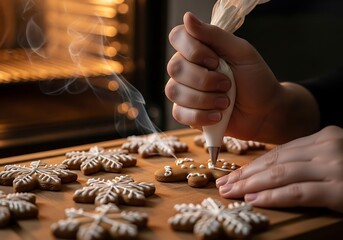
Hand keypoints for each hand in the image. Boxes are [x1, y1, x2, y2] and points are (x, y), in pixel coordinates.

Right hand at [165, 12, 318, 142]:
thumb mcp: (241, 52)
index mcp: (199, 49)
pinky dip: (201, 116)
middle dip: (204, 79)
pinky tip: (218, 116)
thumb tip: (187, 17)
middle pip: (175, 67)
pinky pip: (179, 113)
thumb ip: (214, 35)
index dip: (193, 50)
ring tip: (226, 102)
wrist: (264, 112)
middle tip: (227, 84)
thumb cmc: (255, 79)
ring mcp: (185, 92)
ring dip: (204, 99)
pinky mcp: (187, 113)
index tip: (216, 60)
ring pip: (174, 91)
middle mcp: (188, 69)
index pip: (177, 37)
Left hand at [216, 126, 342, 212]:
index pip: (279, 152)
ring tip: (231, 193)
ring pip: (282, 174)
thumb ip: (307, 159)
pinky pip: (299, 192)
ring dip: (252, 184)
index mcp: (324, 136)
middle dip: (246, 174)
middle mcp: (328, 146)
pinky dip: (274, 196)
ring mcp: (335, 166)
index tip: (232, 174)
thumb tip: (271, 172)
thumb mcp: (332, 158)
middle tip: (224, 185)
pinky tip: (254, 200)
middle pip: (276, 161)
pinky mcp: (340, 188)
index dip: (252, 164)